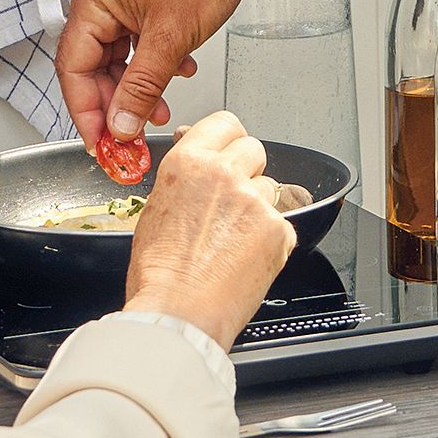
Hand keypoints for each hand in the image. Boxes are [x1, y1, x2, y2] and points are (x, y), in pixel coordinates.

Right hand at [58, 0, 257, 150]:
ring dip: (139, 87)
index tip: (99, 143)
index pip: (73, 67)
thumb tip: (121, 125)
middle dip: (115, 102)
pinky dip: (155, 65)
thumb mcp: (170, 39)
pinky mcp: (144, 1)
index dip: (85, 111)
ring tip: (160, 109)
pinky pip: (138, 44)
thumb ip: (141, 88)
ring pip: (119, 57)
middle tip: (130, 135)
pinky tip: (179, 73)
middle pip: (93, 65)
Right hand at [123, 110, 294, 349]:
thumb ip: (183, 181)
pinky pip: (282, 222)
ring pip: (270, 186)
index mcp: (189, 163)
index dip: (228, 139)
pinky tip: (245, 257)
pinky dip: (270, 238)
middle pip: (253, 149)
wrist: (178, 314)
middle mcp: (224, 174)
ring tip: (233, 239)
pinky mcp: (278, 229)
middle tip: (231, 200)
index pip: (225, 123)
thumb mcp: (156, 210)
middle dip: (246, 169)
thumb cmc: (159, 274)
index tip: (228, 150)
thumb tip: (197, 171)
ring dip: (257, 205)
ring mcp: (255, 201)